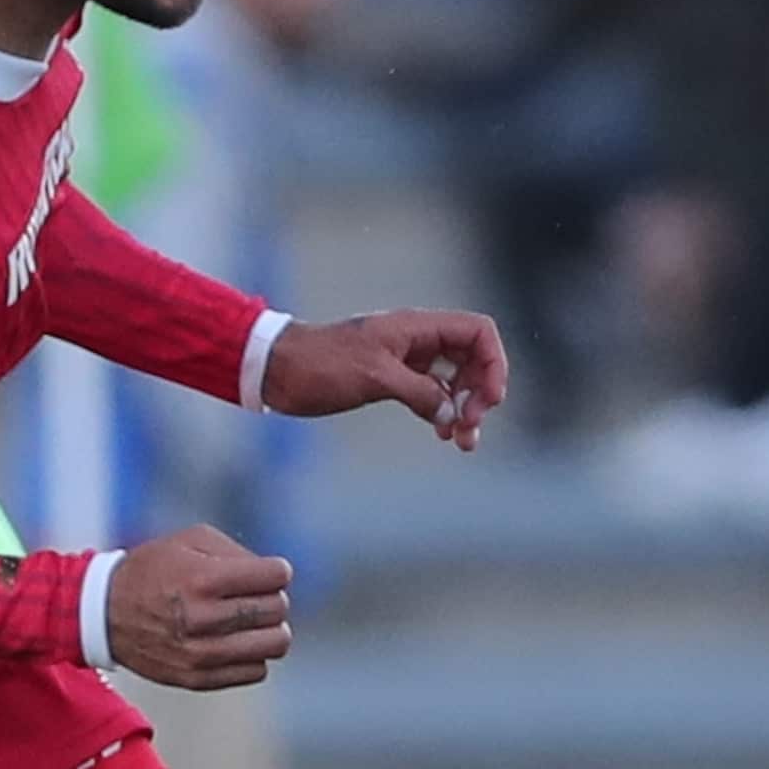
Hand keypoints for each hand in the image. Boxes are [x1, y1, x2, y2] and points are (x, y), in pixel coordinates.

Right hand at [104, 525, 295, 691]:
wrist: (104, 614)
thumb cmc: (153, 570)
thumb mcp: (189, 542)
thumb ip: (238, 554)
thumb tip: (278, 578)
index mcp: (202, 579)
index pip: (276, 577)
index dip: (276, 571)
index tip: (266, 573)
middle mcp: (202, 619)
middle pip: (277, 610)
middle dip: (274, 598)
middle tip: (255, 596)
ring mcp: (200, 654)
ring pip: (275, 645)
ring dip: (269, 630)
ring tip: (251, 622)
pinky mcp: (199, 679)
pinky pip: (256, 671)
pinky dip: (252, 655)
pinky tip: (233, 641)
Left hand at [261, 310, 509, 450]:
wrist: (275, 369)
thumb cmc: (319, 364)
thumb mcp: (374, 377)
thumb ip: (419, 393)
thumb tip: (452, 414)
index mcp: (416, 327)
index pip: (477, 331)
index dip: (493, 363)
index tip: (489, 399)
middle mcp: (415, 339)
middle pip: (472, 357)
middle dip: (481, 391)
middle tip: (471, 425)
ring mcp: (404, 359)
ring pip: (453, 379)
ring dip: (465, 407)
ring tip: (463, 441)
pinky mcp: (391, 379)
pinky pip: (431, 393)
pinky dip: (442, 412)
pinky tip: (442, 434)